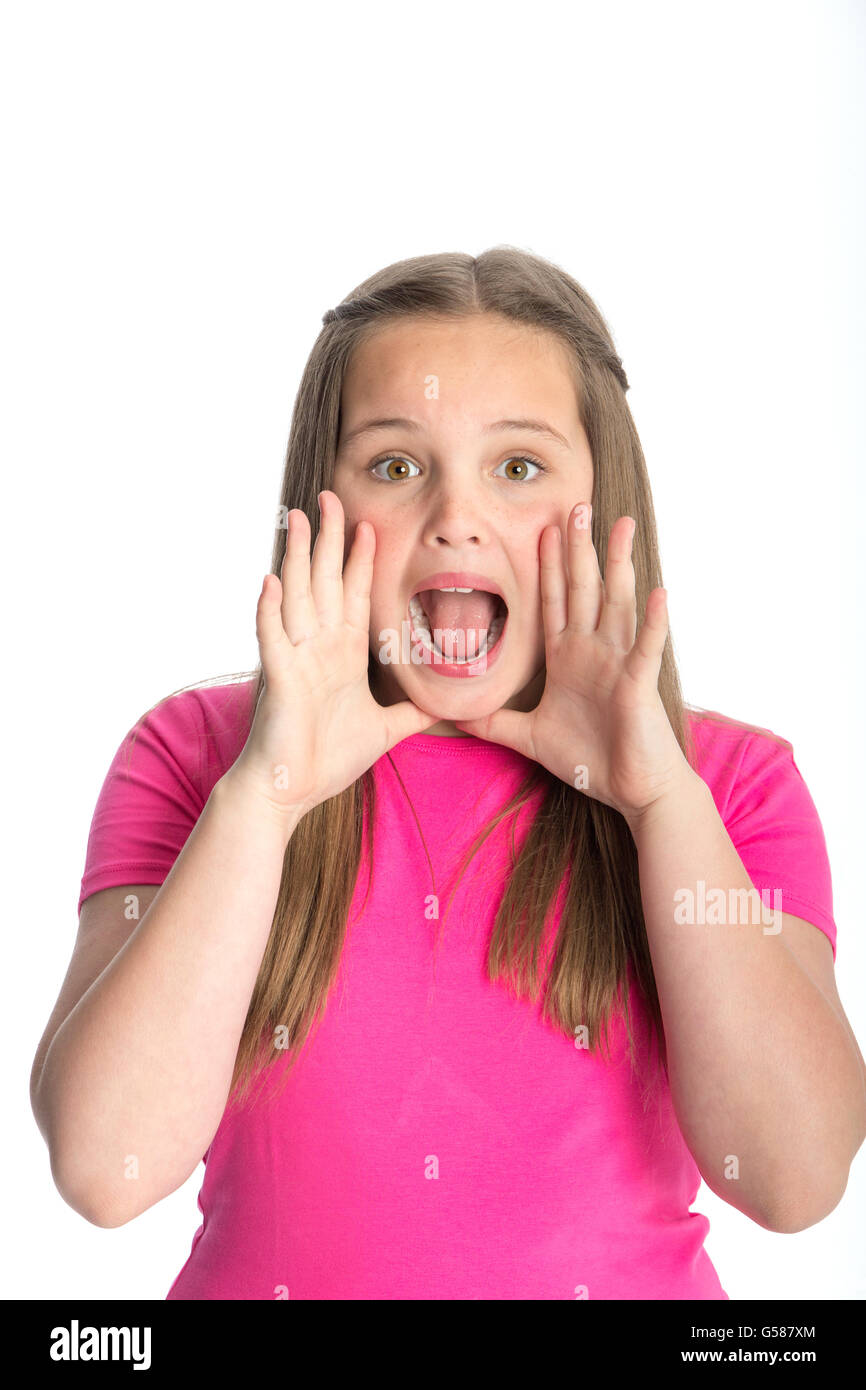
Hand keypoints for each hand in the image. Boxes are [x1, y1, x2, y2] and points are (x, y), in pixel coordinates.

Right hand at [226, 490, 437, 820]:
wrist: (290, 792)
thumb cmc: (327, 761)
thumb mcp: (384, 731)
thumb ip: (410, 714)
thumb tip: (440, 707)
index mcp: (342, 656)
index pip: (354, 597)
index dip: (360, 561)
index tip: (367, 525)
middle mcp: (318, 649)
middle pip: (324, 582)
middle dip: (328, 540)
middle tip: (329, 496)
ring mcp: (297, 660)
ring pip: (296, 597)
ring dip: (295, 557)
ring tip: (294, 517)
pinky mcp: (280, 679)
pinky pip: (273, 638)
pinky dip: (270, 610)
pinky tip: (269, 580)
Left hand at [453, 503, 693, 823]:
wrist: (633, 790)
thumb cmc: (591, 759)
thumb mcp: (529, 737)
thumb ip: (495, 723)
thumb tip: (456, 718)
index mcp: (569, 657)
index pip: (554, 602)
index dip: (547, 566)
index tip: (542, 528)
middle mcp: (595, 651)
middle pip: (585, 589)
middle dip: (579, 548)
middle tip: (576, 504)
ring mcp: (619, 664)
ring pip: (617, 604)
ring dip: (618, 565)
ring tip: (619, 527)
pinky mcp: (638, 686)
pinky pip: (645, 649)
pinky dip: (652, 622)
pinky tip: (658, 592)